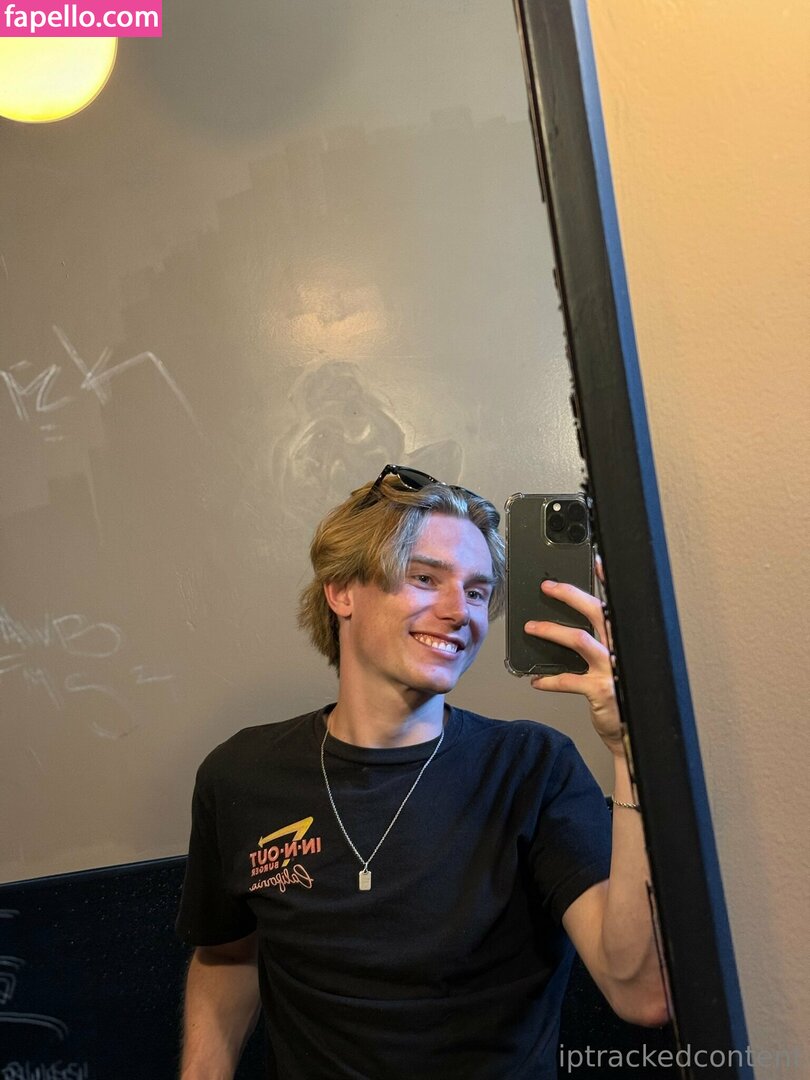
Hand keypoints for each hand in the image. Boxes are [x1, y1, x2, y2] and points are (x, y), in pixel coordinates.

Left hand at [524, 557, 622, 753]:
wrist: (631, 732)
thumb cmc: (619, 692)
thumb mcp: (612, 663)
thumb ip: (598, 643)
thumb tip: (565, 626)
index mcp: (623, 638)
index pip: (614, 602)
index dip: (606, 580)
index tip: (594, 560)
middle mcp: (620, 649)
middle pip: (596, 612)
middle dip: (570, 596)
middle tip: (548, 587)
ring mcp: (612, 669)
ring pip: (580, 640)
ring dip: (552, 631)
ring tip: (531, 628)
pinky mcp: (601, 690)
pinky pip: (569, 680)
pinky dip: (549, 679)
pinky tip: (536, 680)